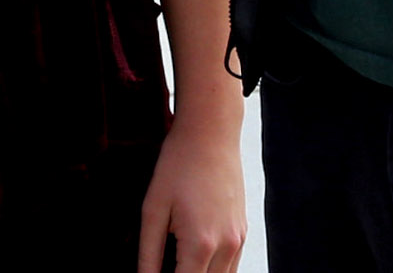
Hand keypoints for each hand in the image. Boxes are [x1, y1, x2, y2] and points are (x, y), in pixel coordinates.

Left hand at [137, 112, 247, 272]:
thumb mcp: (153, 209)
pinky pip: (231, 266)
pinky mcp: (243, 231)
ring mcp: (238, 240)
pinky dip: (213, 270)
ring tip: (177, 262)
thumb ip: (148, 253)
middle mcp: (226, 247)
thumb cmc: (178, 166)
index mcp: (200, 244)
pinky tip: (192, 258)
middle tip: (164, 265)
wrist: (211, 133)